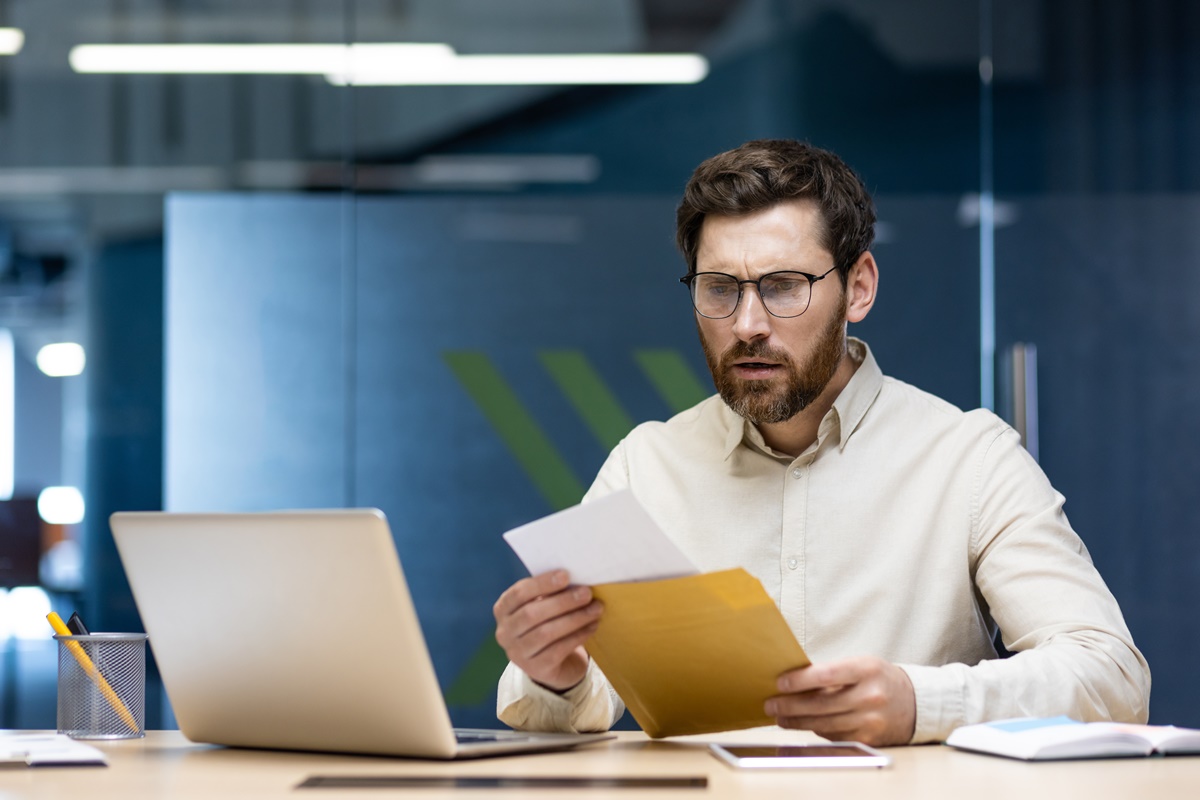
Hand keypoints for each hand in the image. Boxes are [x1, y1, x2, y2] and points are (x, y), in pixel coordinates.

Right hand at [493, 570, 603, 691]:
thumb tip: (576, 580)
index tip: (566, 575)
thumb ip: (551, 593)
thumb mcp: (543, 606)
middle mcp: (504, 633)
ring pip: (545, 633)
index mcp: (503, 609)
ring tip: (596, 609)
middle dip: (562, 602)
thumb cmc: (548, 623)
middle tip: (586, 593)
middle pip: (531, 614)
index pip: (519, 593)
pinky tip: (592, 626)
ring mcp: (517, 653)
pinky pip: (558, 650)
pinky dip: (578, 636)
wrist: (554, 664)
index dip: (542, 583)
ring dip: (574, 619)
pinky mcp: (535, 669)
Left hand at [765, 656, 915, 745]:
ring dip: (798, 721)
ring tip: (780, 717)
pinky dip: (817, 730)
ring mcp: (871, 720)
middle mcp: (870, 696)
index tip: (780, 683)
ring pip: (825, 724)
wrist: (915, 703)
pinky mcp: (869, 738)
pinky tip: (804, 725)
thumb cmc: (880, 679)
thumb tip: (794, 679)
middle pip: (822, 704)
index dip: (801, 680)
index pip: (828, 674)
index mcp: (867, 670)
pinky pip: (834, 736)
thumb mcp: (861, 665)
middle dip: (791, 705)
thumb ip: (832, 672)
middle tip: (771, 704)